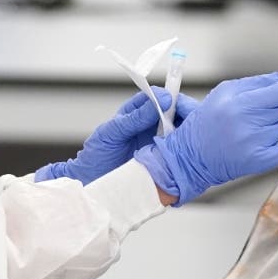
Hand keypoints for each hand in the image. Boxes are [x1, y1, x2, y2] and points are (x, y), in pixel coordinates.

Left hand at [35, 88, 198, 184]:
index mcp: (136, 112)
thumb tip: (158, 102)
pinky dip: (182, 151)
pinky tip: (182, 153)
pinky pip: (177, 152)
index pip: (157, 97)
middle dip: (182, 114)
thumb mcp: (112, 132)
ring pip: (179, 132)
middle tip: (185, 120)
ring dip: (184, 133)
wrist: (92, 182)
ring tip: (185, 137)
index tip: (171, 101)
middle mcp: (150, 125)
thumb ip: (134, 118)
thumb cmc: (97, 155)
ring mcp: (158, 143)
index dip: (167, 96)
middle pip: (174, 113)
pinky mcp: (163, 160)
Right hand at [133, 70, 277, 204]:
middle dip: (275, 105)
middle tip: (257, 111)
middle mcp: (245, 122)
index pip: (277, 90)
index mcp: (235, 102)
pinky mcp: (260, 160)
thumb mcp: (225, 93)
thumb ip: (257, 83)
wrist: (193, 156)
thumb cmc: (206, 124)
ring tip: (258, 126)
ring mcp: (254, 143)